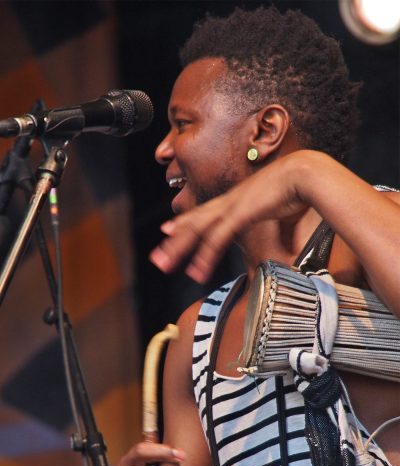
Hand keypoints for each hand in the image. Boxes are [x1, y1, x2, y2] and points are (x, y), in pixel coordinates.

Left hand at [150, 152, 307, 282]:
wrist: (306, 173)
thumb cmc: (298, 190)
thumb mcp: (283, 214)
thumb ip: (281, 231)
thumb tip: (290, 249)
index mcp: (236, 199)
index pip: (203, 213)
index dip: (184, 222)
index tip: (168, 230)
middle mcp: (228, 202)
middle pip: (192, 223)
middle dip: (173, 241)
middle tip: (157, 258)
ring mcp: (231, 207)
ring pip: (196, 231)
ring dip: (178, 249)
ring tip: (164, 266)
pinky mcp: (239, 214)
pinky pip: (216, 239)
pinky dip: (204, 256)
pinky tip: (196, 271)